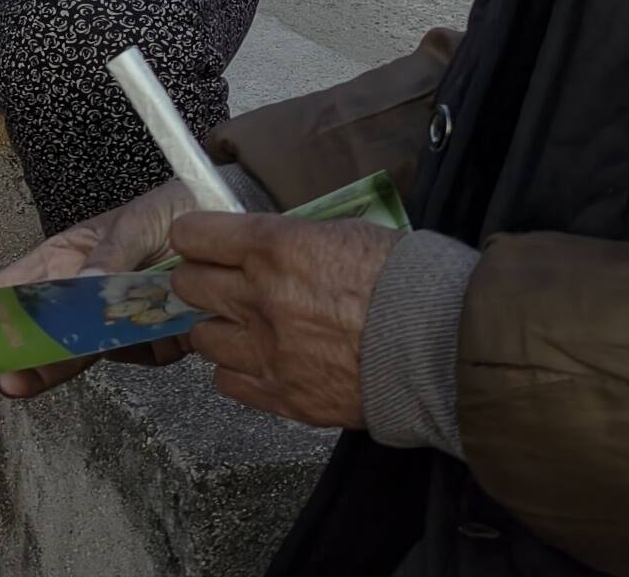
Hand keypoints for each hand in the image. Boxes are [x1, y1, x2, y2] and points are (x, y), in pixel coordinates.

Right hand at [0, 182, 213, 402]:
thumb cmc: (177, 210)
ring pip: (70, 355)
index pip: (13, 286)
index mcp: (69, 256)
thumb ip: (109, 258)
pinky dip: (134, 352)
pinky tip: (158, 335)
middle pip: (30, 332)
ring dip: (41, 372)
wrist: (237, 231)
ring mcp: (114, 320)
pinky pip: (132, 357)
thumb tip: (81, 289)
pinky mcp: (150, 341)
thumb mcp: (141, 222)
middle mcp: (83, 292)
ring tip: (13, 386)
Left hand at [167, 211, 396, 432]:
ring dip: (220, 329)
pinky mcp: (283, 396)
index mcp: (275, 248)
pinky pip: (227, 383)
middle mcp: (260, 298)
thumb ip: (295, 239)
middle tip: (223, 285)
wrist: (441, 346)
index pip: (194, 235)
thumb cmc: (406, 281)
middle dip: (202, 281)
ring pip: (201, 337)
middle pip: (188, 285)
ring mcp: (267, 351)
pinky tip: (262, 363)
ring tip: (247, 328)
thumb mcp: (345, 233)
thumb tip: (272, 244)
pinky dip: (239, 372)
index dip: (195, 238)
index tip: (202, 243)